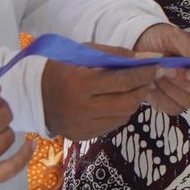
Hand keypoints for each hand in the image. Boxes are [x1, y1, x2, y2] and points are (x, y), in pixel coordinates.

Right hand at [40, 45, 159, 140]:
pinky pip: (112, 125)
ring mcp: (81, 126)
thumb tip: (147, 59)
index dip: (144, 73)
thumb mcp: (85, 53)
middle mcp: (81, 108)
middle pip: (127, 102)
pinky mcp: (82, 137)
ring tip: (135, 88)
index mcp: (80, 83)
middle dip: (143, 88)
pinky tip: (119, 101)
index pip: (122, 80)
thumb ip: (116, 55)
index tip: (157, 65)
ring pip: (123, 116)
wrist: (32, 93)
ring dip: (134, 101)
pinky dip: (121, 112)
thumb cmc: (61, 66)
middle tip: (149, 77)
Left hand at [132, 23, 189, 115]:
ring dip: (171, 89)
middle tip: (166, 70)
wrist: (139, 47)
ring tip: (156, 75)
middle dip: (184, 82)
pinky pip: (173, 109)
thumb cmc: (160, 39)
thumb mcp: (174, 36)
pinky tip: (151, 85)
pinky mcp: (174, 103)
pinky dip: (160, 98)